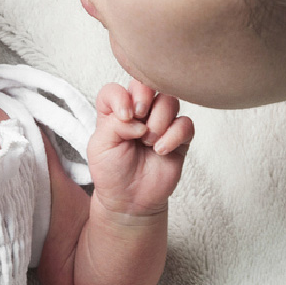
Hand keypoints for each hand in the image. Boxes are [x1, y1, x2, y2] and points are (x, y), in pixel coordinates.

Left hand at [88, 81, 193, 216]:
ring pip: (170, 100)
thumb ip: (114, 123)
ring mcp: (161, 123)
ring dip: (159, 120)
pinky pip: (186, 123)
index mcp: (115, 111)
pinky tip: (161, 150)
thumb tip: (140, 118)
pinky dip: (174, 135)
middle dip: (144, 98)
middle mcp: (139, 113)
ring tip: (148, 142)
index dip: (121, 97)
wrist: (129, 199)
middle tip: (139, 118)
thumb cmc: (112, 171)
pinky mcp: (178, 138)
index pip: (116, 89)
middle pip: (147, 85)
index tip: (123, 117)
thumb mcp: (100, 146)